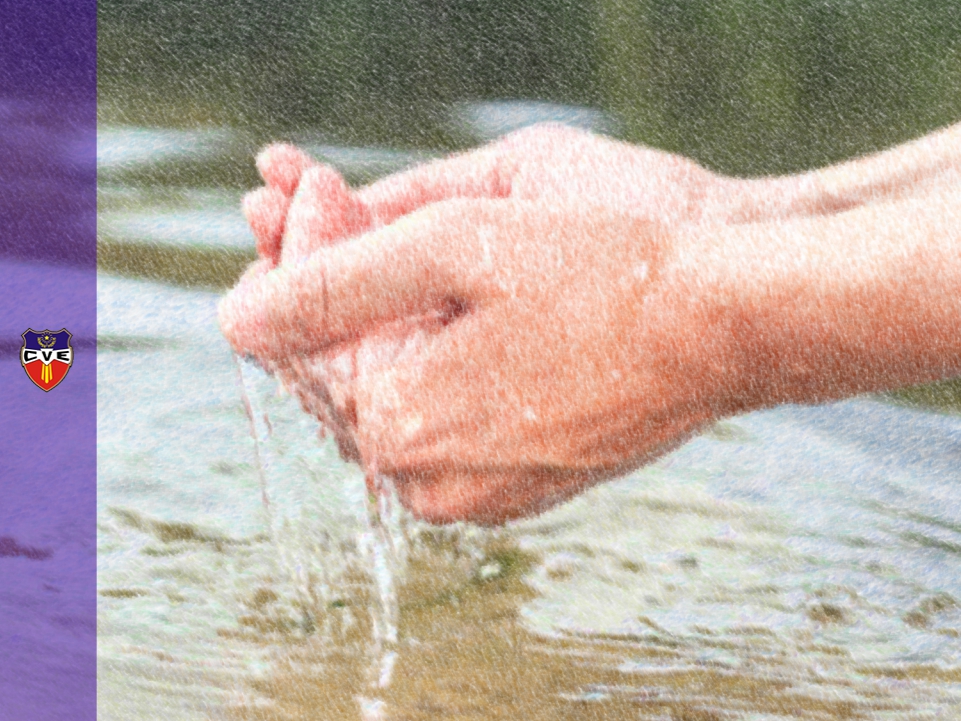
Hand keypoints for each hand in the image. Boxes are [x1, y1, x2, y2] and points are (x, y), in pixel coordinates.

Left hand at [221, 197, 739, 523]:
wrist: (723, 328)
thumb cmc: (602, 273)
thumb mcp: (453, 248)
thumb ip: (328, 284)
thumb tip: (232, 318)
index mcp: (401, 426)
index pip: (300, 345)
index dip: (296, 259)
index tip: (309, 185)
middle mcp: (428, 481)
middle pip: (341, 374)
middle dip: (335, 286)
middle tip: (341, 198)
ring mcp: (477, 494)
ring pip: (389, 398)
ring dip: (382, 323)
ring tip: (406, 251)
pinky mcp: (519, 488)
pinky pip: (440, 423)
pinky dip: (428, 362)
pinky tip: (453, 312)